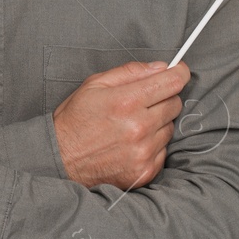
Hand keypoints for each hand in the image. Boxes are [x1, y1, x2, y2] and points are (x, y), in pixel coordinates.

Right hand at [52, 60, 190, 190]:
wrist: (59, 160)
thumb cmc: (75, 120)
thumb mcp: (94, 85)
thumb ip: (130, 72)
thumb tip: (162, 67)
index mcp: (126, 102)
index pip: (172, 82)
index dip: (179, 73)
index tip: (178, 71)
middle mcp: (139, 127)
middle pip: (175, 103)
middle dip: (163, 98)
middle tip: (143, 102)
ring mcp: (144, 152)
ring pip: (170, 128)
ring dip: (158, 123)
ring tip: (132, 126)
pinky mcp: (145, 172)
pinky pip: (164, 151)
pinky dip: (153, 145)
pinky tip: (132, 144)